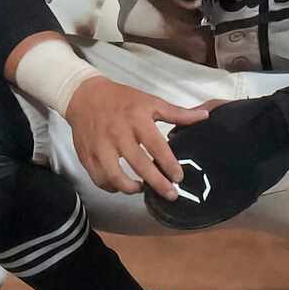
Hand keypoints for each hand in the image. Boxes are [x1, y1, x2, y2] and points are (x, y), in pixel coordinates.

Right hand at [64, 75, 207, 197]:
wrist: (84, 95)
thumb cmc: (122, 99)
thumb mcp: (150, 101)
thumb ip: (177, 113)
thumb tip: (204, 116)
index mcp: (136, 118)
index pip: (156, 146)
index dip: (169, 165)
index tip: (178, 177)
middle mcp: (118, 133)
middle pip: (139, 165)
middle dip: (158, 183)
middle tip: (171, 194)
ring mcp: (100, 146)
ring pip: (116, 177)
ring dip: (131, 189)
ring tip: (142, 189)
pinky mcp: (87, 155)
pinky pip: (100, 179)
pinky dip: (112, 187)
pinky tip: (122, 185)